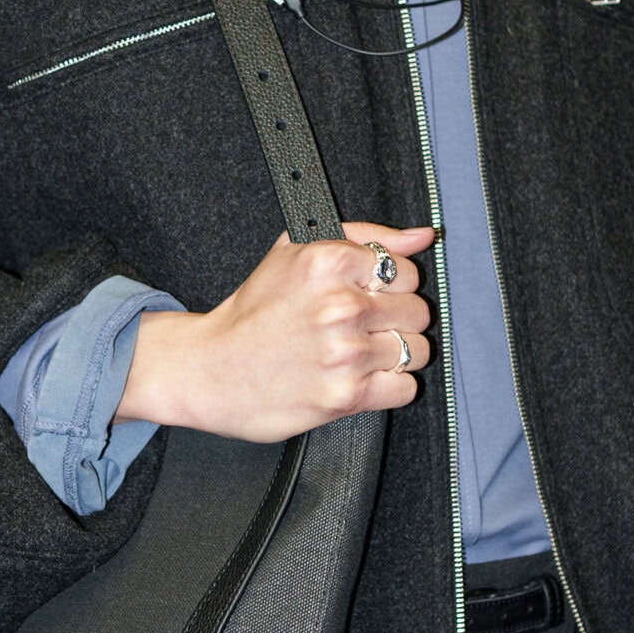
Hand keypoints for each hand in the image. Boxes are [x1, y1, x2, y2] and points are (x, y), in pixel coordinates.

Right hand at [115, 222, 433, 442]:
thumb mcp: (295, 252)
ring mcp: (346, 353)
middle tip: (364, 326)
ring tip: (361, 353)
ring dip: (395, 354)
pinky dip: (389, 386)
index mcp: (329, 262)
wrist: (210, 370)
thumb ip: (365, 236)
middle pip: (417, 311)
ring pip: (417, 350)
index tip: (367, 295)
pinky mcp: (346, 396)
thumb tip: (423, 236)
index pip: (406, 270)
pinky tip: (361, 377)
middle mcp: (341, 306)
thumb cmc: (253, 313)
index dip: (389, 285)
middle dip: (395, 319)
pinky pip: (405, 388)